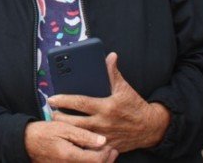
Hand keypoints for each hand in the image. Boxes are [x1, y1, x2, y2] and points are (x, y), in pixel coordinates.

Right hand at [24, 120, 117, 161]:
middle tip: (112, 150)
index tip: (110, 145)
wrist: (25, 143)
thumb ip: (83, 135)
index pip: (96, 160)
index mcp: (70, 156)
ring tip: (105, 154)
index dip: (107, 154)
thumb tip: (102, 141)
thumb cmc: (43, 132)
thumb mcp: (62, 128)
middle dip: (107, 160)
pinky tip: (91, 157)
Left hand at [48, 53, 170, 152]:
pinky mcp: (107, 146)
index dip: (64, 100)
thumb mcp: (125, 88)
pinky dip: (78, 142)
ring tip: (57, 123)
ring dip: (66, 130)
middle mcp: (104, 123)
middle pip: (74, 123)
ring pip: (79, 136)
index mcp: (106, 107)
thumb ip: (113, 73)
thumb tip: (110, 56)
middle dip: (59, 118)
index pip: (80, 103)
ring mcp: (105, 137)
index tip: (52, 98)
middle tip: (51, 112)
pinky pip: (89, 147)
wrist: (151, 128)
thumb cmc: (135, 106)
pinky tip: (70, 137)